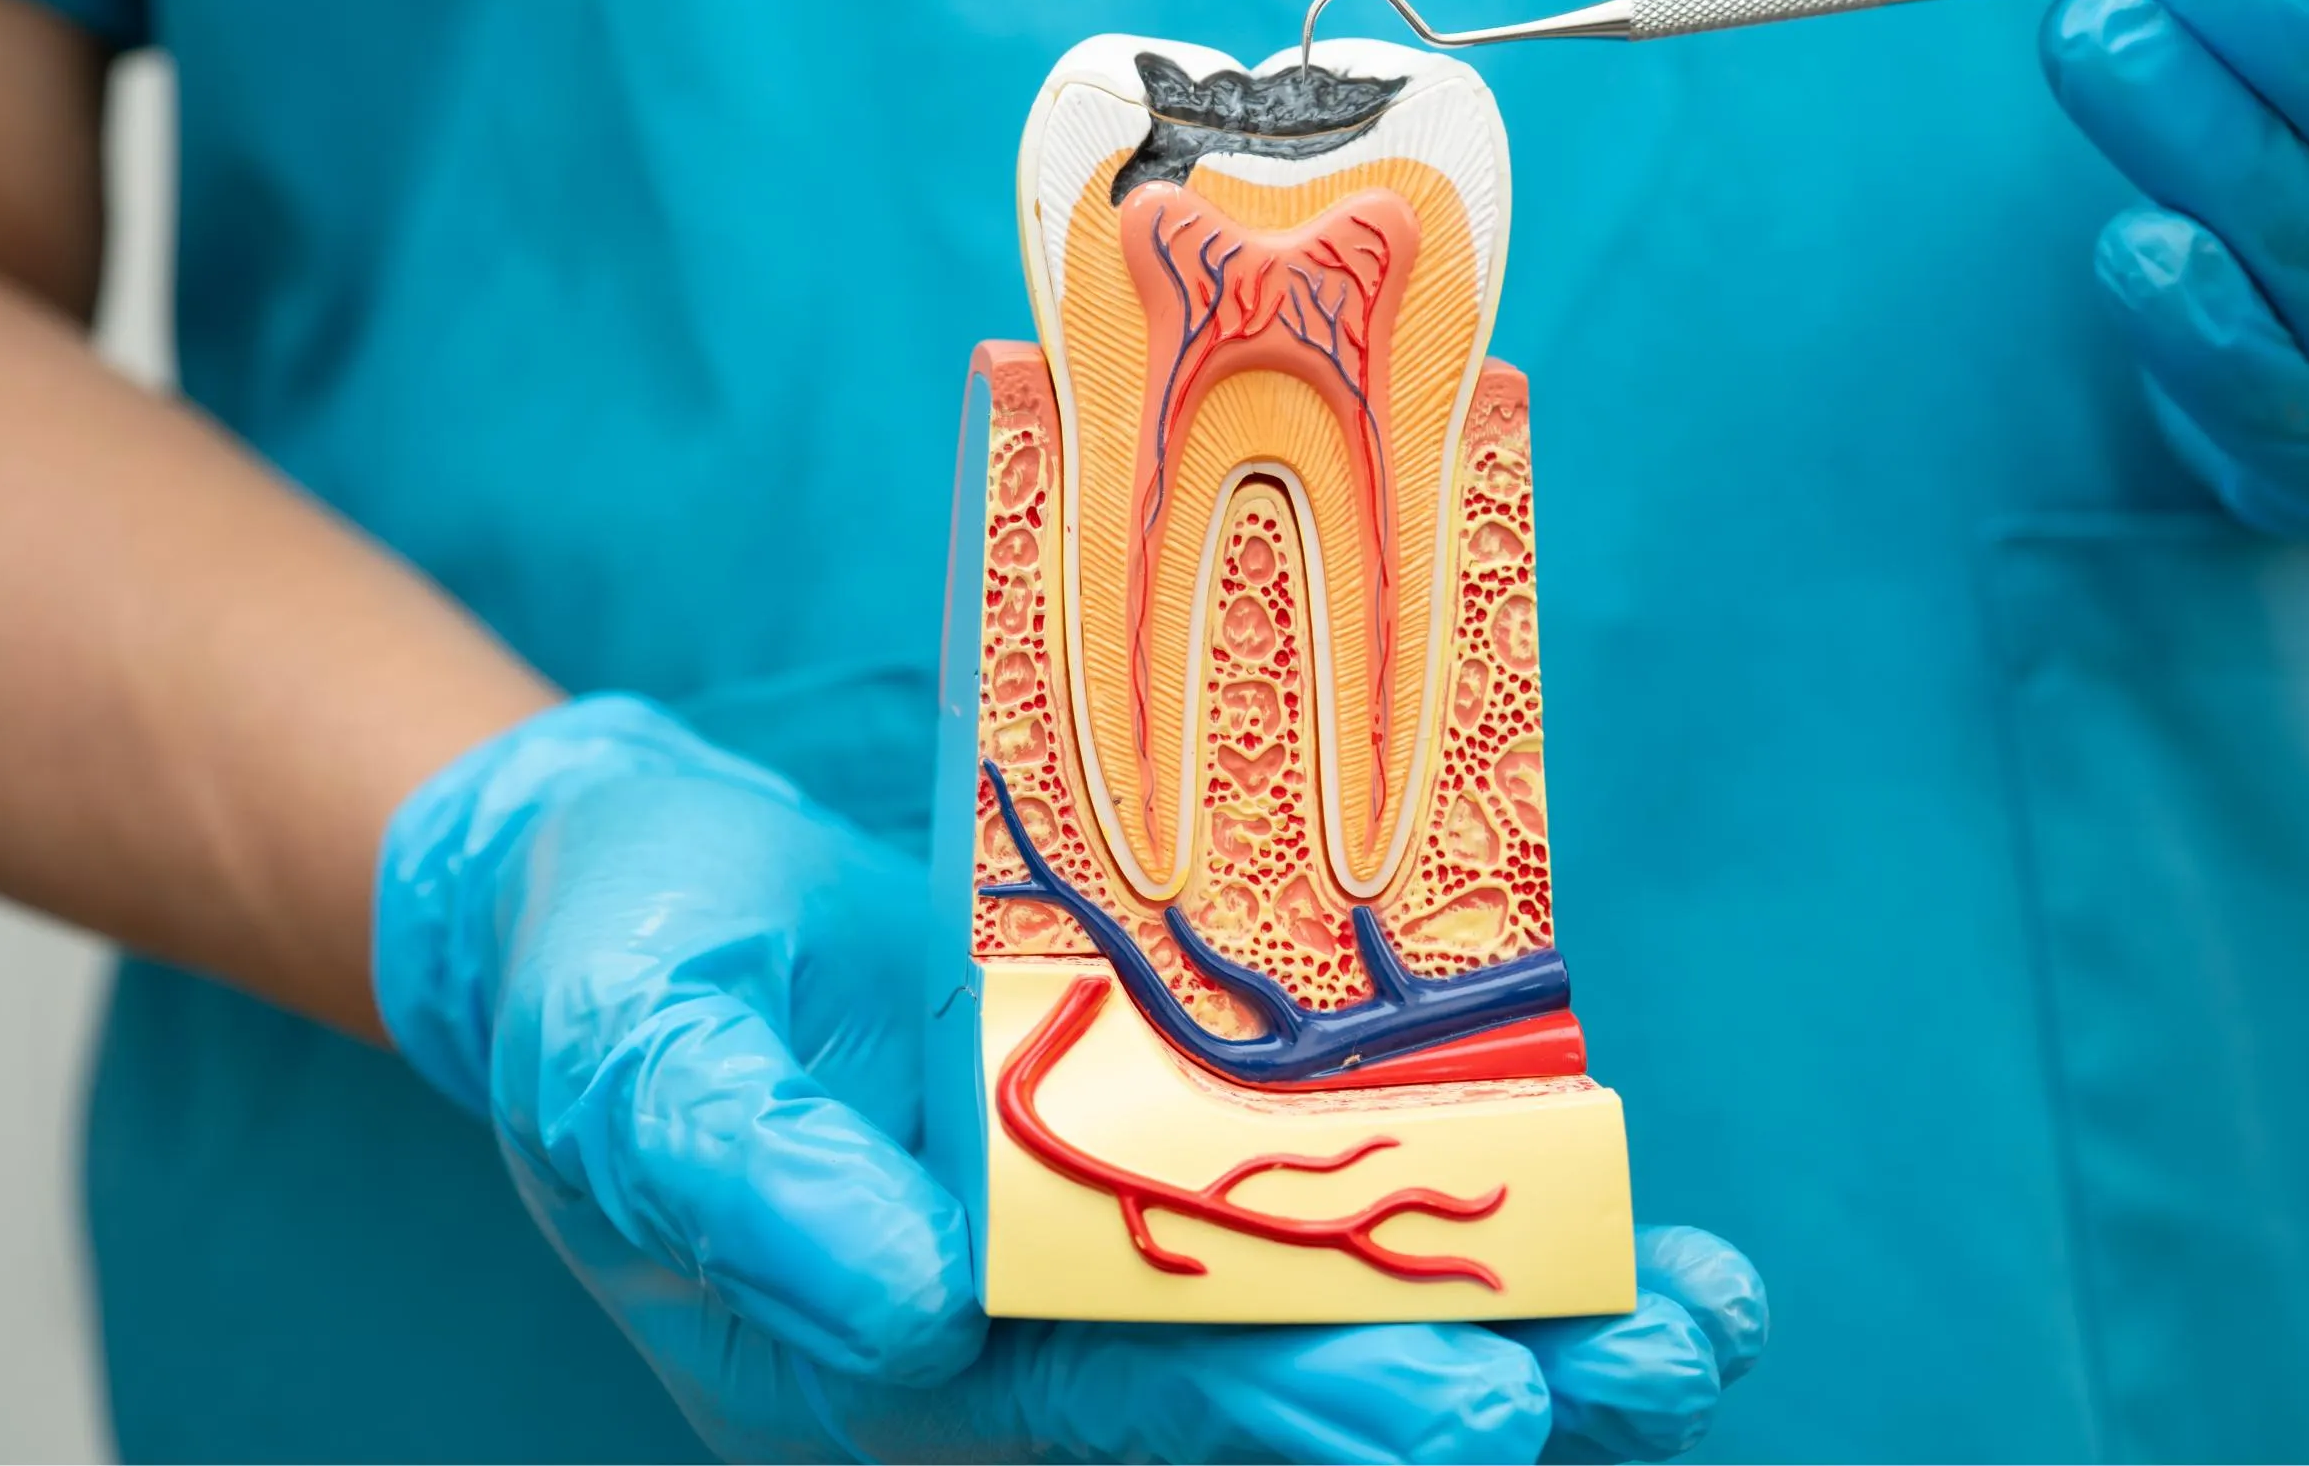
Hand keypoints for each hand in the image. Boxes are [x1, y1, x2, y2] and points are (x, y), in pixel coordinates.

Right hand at [375, 695, 1765, 1461]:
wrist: (619, 895)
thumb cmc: (609, 992)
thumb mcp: (642, 1077)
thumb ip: (757, 1193)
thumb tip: (909, 1318)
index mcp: (905, 1366)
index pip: (1125, 1412)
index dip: (1301, 1412)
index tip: (1481, 1402)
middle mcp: (1029, 1332)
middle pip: (1269, 1383)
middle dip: (1466, 1381)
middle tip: (1656, 1368)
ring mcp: (1099, 1233)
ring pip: (1323, 1302)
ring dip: (1520, 1317)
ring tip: (1700, 1321)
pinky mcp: (1148, 1128)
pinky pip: (1315, 1184)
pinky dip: (1461, 1201)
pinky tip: (1616, 1210)